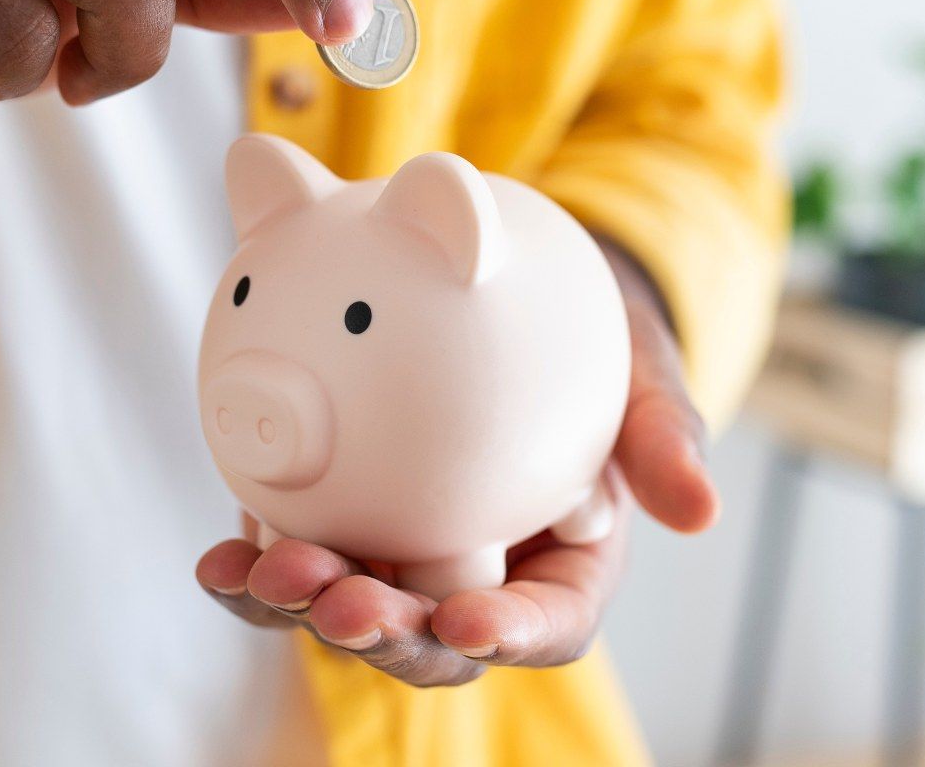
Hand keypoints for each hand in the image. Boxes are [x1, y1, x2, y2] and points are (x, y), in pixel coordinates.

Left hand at [194, 241, 716, 686]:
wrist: (514, 289)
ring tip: (263, 573)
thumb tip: (702, 511)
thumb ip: (664, 433)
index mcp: (562, 561)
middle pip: (433, 634)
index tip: (470, 622)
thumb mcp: (642, 367)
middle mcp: (476, 572)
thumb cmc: (594, 335)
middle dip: (386, 633)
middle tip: (345, 603)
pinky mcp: (337, 517)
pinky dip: (255, 566)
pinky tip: (222, 552)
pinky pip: (293, 557)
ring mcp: (399, 550)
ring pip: (353, 606)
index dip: (508, 635)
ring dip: (305, 606)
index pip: (545, 623)